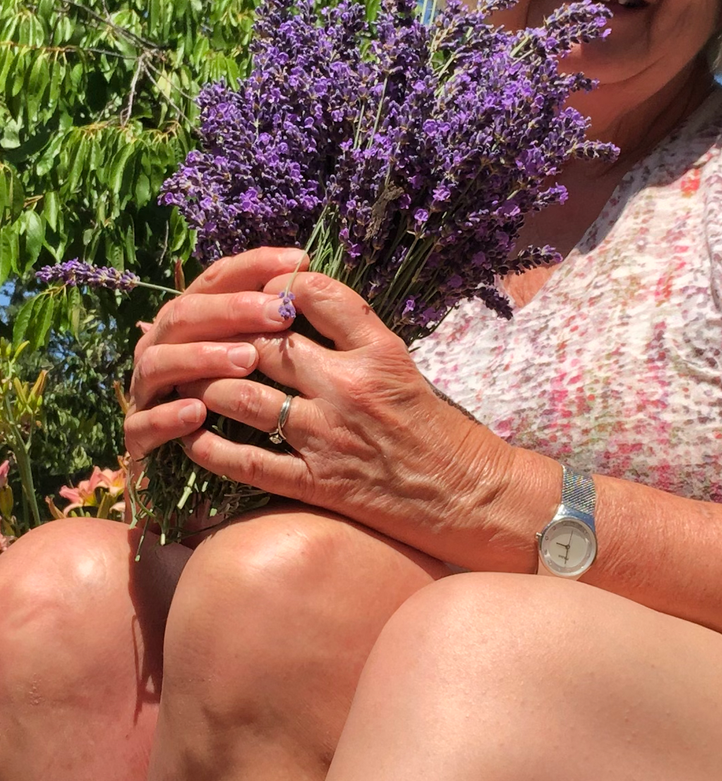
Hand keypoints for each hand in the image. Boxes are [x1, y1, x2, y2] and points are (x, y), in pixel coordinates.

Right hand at [126, 248, 309, 459]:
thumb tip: (312, 276)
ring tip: (246, 360)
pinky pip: (143, 424)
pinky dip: (168, 416)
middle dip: (232, 310)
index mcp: (193, 320)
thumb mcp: (268, 356)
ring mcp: (147, 390)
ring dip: (201, 358)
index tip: (298, 260)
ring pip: (160, 362)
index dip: (255, 265)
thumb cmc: (249, 404)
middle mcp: (164, 346)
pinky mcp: (138, 436)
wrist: (207, 479)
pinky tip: (198, 413)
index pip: (216, 279)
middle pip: (186, 314)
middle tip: (279, 313)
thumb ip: (278, 320)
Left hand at [172, 271, 541, 567]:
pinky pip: (246, 463)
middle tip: (205, 334)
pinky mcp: (317, 483)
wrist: (471, 495)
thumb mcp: (408, 371)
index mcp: (379, 353)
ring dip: (208, 386)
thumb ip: (358, 345)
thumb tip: (304, 321)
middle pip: (266, 344)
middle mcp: (349, 388)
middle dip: (228, 335)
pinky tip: (194, 437)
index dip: (281, 285)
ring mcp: (328, 436)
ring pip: (241, 397)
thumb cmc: (443, 433)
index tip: (265, 288)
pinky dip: (210, 448)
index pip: (319, 295)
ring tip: (192, 380)